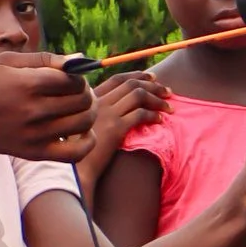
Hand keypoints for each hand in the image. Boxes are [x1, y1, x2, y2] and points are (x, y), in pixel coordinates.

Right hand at [0, 49, 95, 165]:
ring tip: (78, 107)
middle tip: (76, 90)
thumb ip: (44, 58)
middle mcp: (34, 111)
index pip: (73, 79)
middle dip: (86, 92)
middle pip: (82, 100)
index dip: (78, 75)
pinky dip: (86, 142)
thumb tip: (78, 58)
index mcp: (27, 84)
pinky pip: (74, 153)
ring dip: (88, 112)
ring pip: (83, 123)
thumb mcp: (5, 61)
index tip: (69, 76)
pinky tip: (81, 132)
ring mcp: (36, 135)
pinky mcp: (34, 153)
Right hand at [78, 71, 170, 190]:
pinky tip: (160, 121)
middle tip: (167, 90)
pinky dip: (153, 115)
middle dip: (153, 85)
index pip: (117, 79)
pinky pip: (140, 114)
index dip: (137, 76)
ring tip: (169, 106)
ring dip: (157, 99)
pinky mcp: (115, 128)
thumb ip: (98, 112)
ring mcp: (106, 114)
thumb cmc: (80, 151)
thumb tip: (119, 104)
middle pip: (130, 84)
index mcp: (90, 98)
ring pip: (138, 95)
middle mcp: (98, 101)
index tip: (151, 78)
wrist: (75, 170)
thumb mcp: (83, 125)